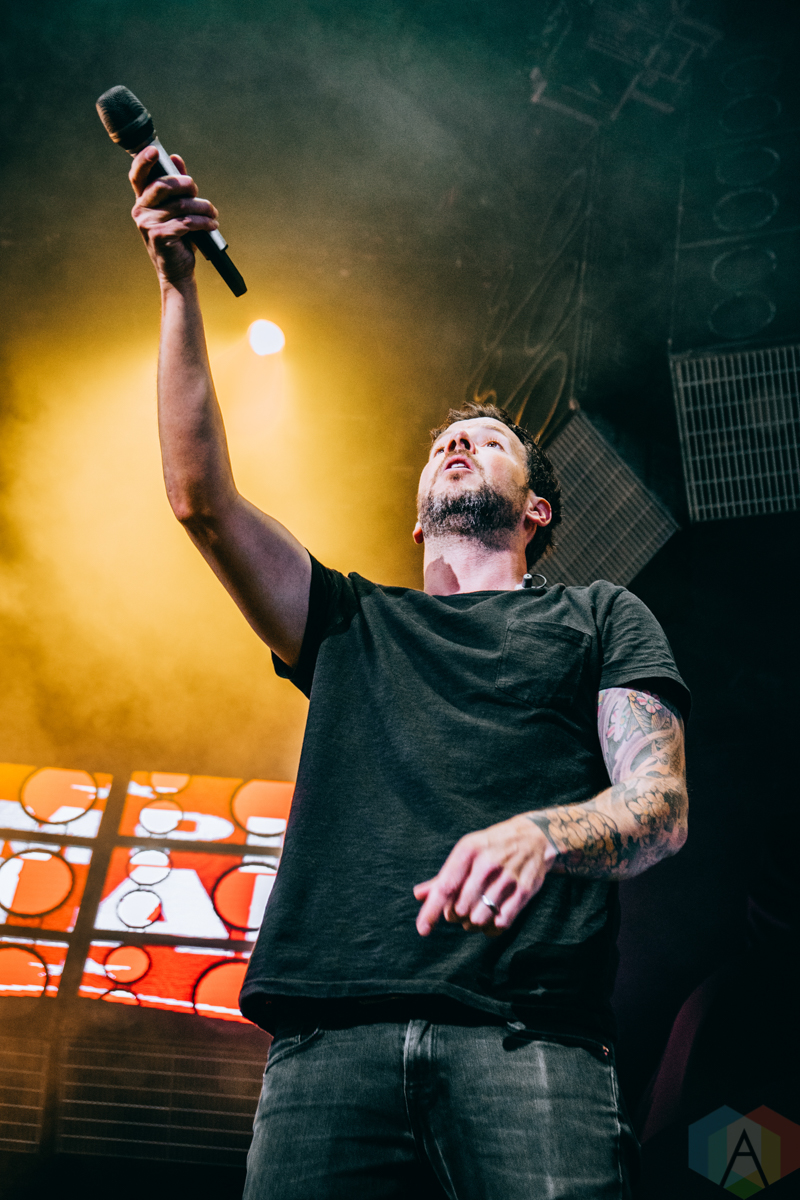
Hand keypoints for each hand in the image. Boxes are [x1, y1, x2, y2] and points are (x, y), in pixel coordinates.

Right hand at [129, 147, 218, 284]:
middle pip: (163, 185)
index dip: (144, 161)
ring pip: (181, 205)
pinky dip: (204, 222)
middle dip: (186, 185)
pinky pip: (187, 221)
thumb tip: (176, 158)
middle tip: (198, 193)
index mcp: (143, 201)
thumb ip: (176, 186)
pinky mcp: (160, 236)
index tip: (154, 151)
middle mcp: (141, 211)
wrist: (177, 271)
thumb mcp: (176, 210)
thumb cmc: (178, 238)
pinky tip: (212, 225)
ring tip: (212, 213)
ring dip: (203, 207)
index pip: (138, 176)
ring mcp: (148, 224)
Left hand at [413, 814, 555, 937]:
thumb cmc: (491, 847)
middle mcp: (487, 862)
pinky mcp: (525, 890)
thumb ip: (443, 876)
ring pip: (479, 918)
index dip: (431, 911)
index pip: (445, 887)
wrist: (534, 837)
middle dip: (455, 915)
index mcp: (468, 850)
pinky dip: (492, 928)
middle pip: (460, 908)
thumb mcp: (466, 852)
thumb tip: (418, 895)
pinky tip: (491, 920)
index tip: (422, 930)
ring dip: (473, 922)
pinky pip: (502, 923)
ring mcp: (508, 876)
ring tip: (475, 913)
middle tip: (459, 909)